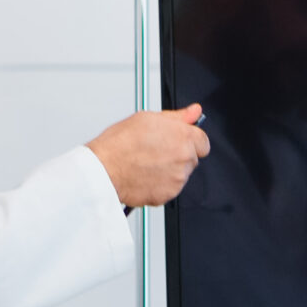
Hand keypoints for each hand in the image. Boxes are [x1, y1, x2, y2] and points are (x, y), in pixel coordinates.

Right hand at [87, 105, 209, 206]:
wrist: (104, 170)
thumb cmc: (120, 144)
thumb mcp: (148, 118)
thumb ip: (177, 116)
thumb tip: (194, 111)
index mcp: (183, 137)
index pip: (203, 140)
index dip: (189, 140)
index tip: (178, 141)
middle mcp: (184, 158)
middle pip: (192, 158)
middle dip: (178, 155)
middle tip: (156, 152)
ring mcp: (177, 178)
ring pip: (181, 174)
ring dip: (170, 170)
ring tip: (147, 163)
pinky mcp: (168, 195)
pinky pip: (170, 189)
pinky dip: (161, 184)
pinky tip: (145, 175)